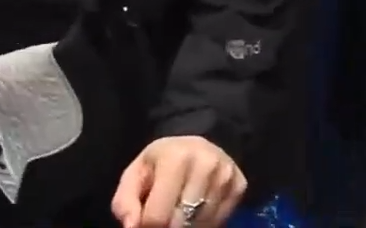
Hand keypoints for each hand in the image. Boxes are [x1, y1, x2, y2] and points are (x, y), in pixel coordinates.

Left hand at [111, 135, 247, 227]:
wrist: (197, 145)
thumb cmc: (161, 162)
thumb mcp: (135, 175)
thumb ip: (125, 202)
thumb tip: (132, 226)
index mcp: (175, 158)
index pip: (157, 216)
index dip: (146, 226)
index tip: (144, 222)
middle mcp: (206, 163)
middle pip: (180, 223)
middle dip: (167, 227)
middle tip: (163, 218)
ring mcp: (226, 174)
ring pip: (201, 224)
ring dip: (186, 226)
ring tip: (179, 212)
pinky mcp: (240, 184)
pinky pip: (219, 221)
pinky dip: (204, 223)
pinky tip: (196, 211)